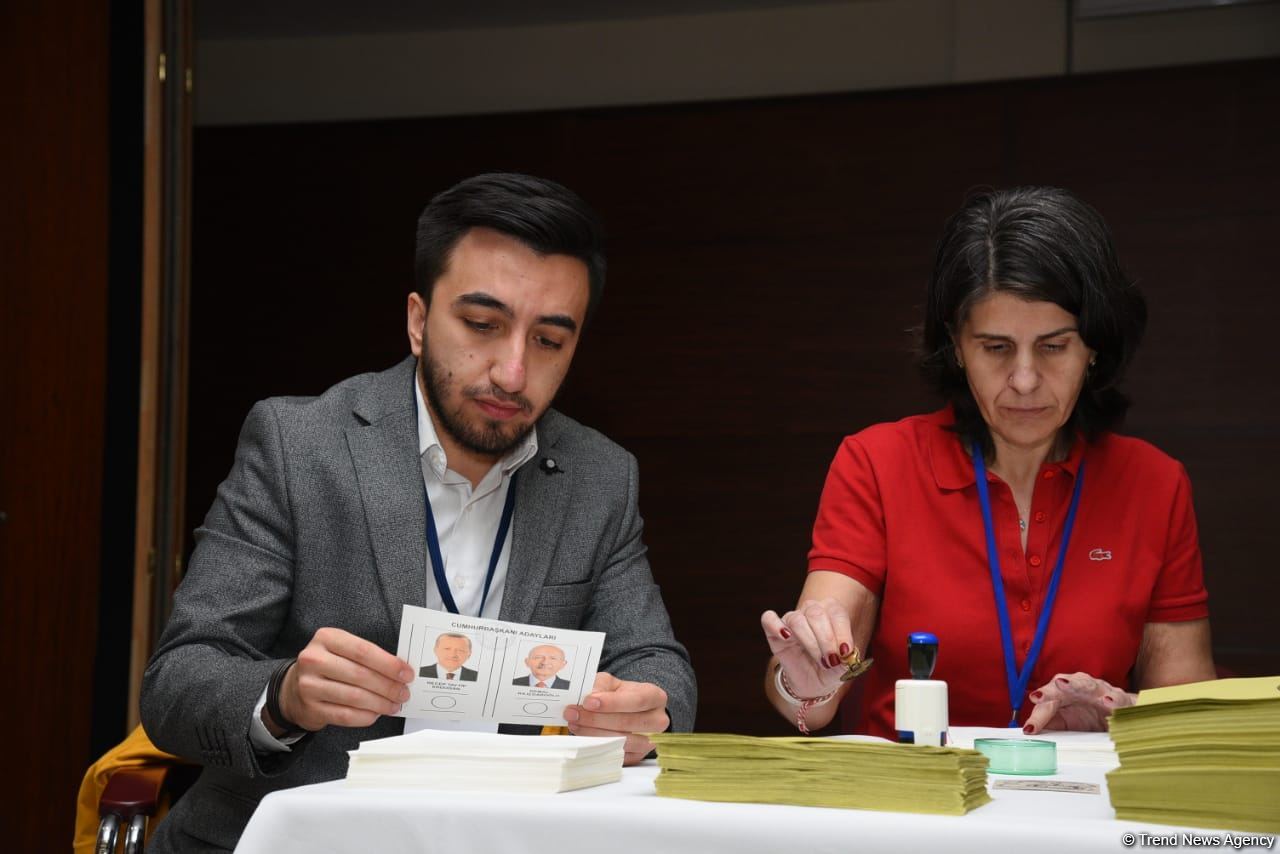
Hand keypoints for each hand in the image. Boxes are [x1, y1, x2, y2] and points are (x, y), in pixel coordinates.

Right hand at [272, 627, 412, 733]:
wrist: (294, 688)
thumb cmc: (328, 666)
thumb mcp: (342, 650)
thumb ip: (368, 656)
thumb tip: (400, 671)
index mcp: (326, 638)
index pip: (363, 651)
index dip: (389, 664)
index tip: (407, 674)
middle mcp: (314, 659)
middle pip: (360, 675)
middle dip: (388, 686)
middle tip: (404, 693)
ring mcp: (309, 685)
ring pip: (354, 697)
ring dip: (380, 703)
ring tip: (394, 705)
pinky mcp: (310, 708)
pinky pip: (344, 715)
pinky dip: (365, 716)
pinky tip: (376, 714)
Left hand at [563, 672, 668, 764]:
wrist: (628, 712)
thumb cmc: (620, 695)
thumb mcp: (611, 683)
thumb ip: (600, 686)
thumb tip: (589, 697)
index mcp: (655, 697)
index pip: (637, 701)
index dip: (612, 703)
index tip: (588, 702)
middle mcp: (657, 721)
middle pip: (627, 723)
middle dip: (596, 719)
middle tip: (572, 713)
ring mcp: (649, 742)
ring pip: (620, 741)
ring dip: (593, 733)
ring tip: (574, 723)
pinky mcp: (637, 757)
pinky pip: (615, 755)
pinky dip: (596, 746)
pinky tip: (582, 736)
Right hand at [760, 597, 853, 698]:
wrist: (811, 682)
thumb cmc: (830, 668)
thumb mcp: (843, 668)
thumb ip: (846, 660)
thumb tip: (845, 655)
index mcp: (832, 612)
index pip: (837, 613)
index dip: (842, 632)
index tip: (845, 653)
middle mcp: (811, 610)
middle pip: (816, 614)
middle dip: (826, 640)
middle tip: (830, 661)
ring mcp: (791, 619)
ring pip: (797, 620)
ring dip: (809, 642)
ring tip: (819, 661)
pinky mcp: (773, 630)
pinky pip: (769, 619)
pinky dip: (776, 626)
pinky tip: (786, 638)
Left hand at [1022, 672, 1134, 733]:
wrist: (1126, 714)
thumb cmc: (1093, 715)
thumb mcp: (1071, 722)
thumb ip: (1053, 723)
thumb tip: (1032, 731)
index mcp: (1066, 692)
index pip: (1048, 700)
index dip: (1039, 714)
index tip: (1030, 728)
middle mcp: (1082, 686)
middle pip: (1063, 684)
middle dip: (1049, 690)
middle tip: (1037, 696)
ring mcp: (1103, 690)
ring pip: (1088, 684)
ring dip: (1074, 684)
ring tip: (1060, 684)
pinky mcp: (1124, 699)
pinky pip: (1118, 698)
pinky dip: (1113, 699)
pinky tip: (1107, 702)